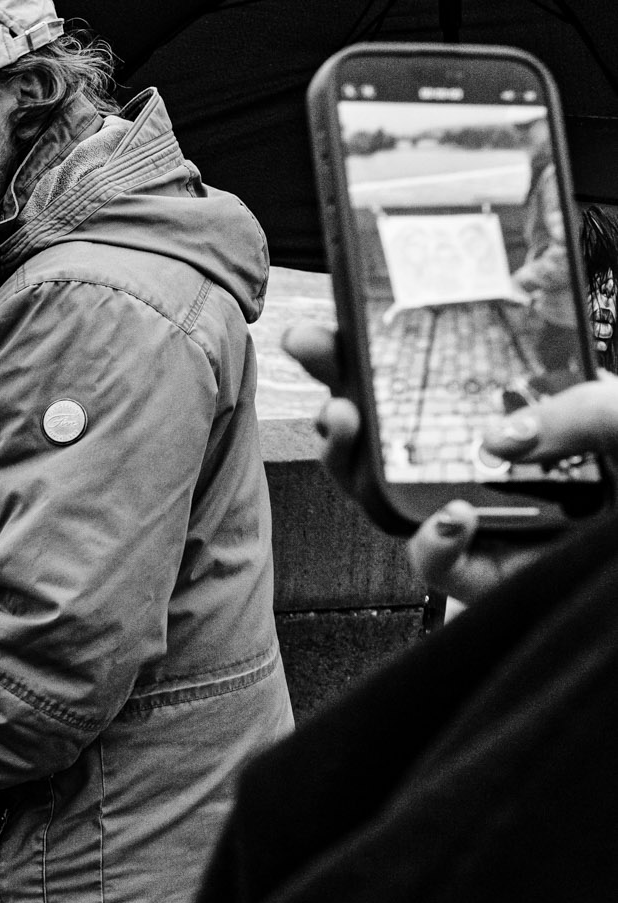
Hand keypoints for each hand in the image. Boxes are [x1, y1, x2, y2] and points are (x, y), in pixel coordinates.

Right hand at [283, 323, 617, 603]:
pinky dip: (431, 544)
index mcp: (508, 413)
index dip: (373, 354)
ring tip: (347, 423)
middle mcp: (477, 465)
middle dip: (335, 398)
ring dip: (349, 461)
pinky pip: (435, 565)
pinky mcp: (483, 574)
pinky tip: (451, 517)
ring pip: (381, 497)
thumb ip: (581, 407)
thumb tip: (500, 438)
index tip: (335, 328)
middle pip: (382, 435)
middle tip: (322, 365)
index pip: (426, 380)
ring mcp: (473, 519)